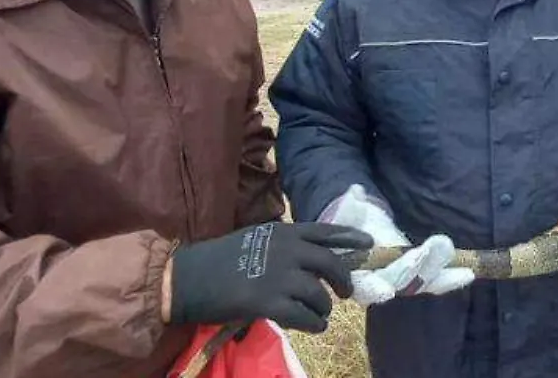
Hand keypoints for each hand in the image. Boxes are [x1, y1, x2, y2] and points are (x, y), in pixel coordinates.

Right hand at [165, 221, 373, 332]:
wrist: (188, 278)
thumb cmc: (220, 258)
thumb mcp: (258, 240)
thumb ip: (285, 246)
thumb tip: (314, 258)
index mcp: (284, 233)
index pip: (326, 232)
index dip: (350, 238)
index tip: (369, 243)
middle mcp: (287, 251)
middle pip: (331, 264)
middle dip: (343, 281)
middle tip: (344, 293)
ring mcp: (279, 277)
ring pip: (319, 295)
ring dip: (324, 307)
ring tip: (320, 314)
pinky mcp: (268, 303)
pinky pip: (303, 317)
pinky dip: (313, 324)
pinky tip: (314, 326)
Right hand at [321, 184, 474, 305]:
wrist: (363, 225)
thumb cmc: (351, 219)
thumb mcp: (347, 211)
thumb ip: (349, 206)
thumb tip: (354, 193)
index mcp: (355, 272)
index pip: (363, 286)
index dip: (374, 289)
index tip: (387, 291)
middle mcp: (378, 283)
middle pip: (399, 284)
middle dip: (419, 269)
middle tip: (438, 247)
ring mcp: (401, 281)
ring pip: (421, 284)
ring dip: (442, 275)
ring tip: (463, 268)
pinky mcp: (418, 276)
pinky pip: (435, 281)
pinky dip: (451, 279)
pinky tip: (469, 274)